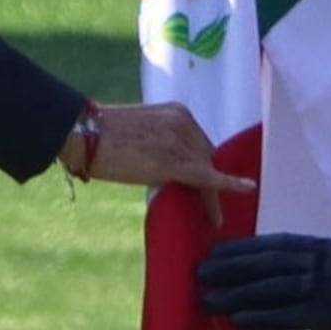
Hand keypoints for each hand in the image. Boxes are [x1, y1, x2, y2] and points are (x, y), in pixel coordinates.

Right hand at [62, 100, 253, 227]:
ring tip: (213, 218)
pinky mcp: (175, 162)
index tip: (208, 180)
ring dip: (210, 194)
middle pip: (206, 155)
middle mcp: (184, 121)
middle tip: (211, 208)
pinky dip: (228, 184)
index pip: (198, 141)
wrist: (84, 134)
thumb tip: (165, 164)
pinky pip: (207, 177)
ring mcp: (180, 140)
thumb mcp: (140, 130)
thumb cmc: (101, 134)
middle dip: (208, 179)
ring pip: (205, 170)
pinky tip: (247, 188)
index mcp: (176, 111)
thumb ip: (160, 142)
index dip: (203, 164)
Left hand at [196, 232, 330, 329]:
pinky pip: (284, 316)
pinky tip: (236, 322)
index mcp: (313, 245)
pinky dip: (259, 318)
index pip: (267, 244)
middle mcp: (310, 261)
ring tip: (207, 302)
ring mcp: (316, 287)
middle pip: (260, 264)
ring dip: (234, 296)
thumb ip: (310, 260)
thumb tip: (281, 267)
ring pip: (266, 289)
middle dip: (227, 269)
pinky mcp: (322, 313)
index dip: (237, 250)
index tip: (212, 253)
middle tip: (199, 274)